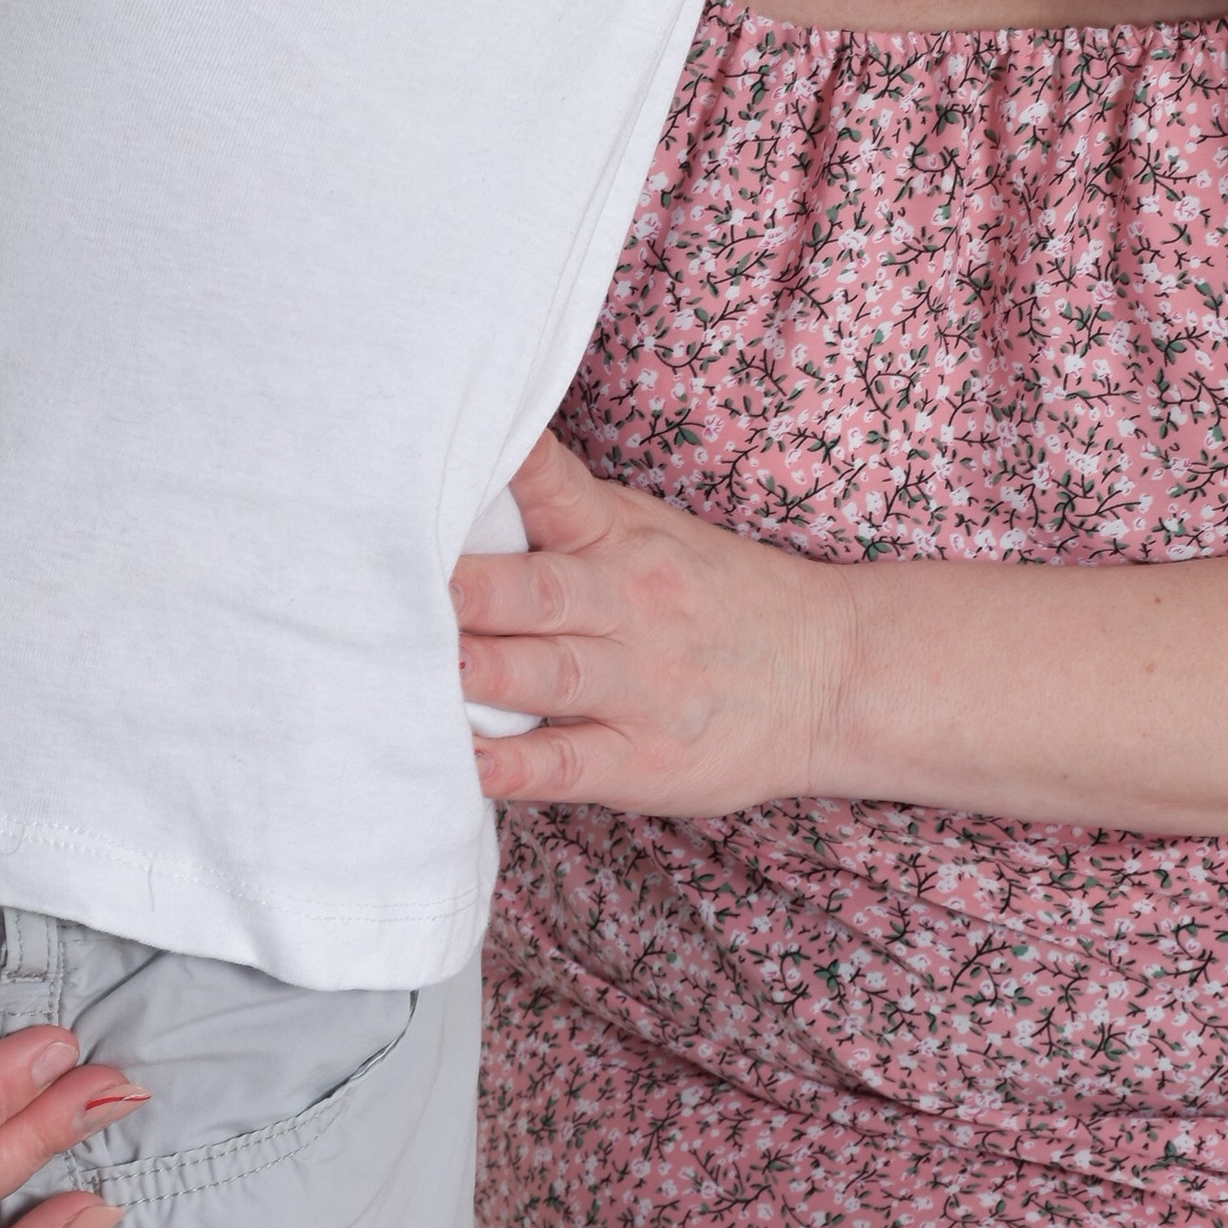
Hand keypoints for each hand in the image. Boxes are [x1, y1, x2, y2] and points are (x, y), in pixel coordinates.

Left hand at [455, 435, 853, 813]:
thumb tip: (453, 494)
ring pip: (549, 674)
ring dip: (486, 672)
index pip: (554, 488)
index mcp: (621, 538)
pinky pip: (572, 763)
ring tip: (431, 666)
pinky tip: (470, 766)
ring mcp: (640, 685)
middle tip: (398, 583)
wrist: (830, 671)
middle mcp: (629, 604)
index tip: (437, 460)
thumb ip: (560, 516)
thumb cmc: (712, 597)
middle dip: (471, 590)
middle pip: (539, 591)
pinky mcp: (646, 760)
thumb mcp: (649, 533)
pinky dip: (519, 767)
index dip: (501, 470)